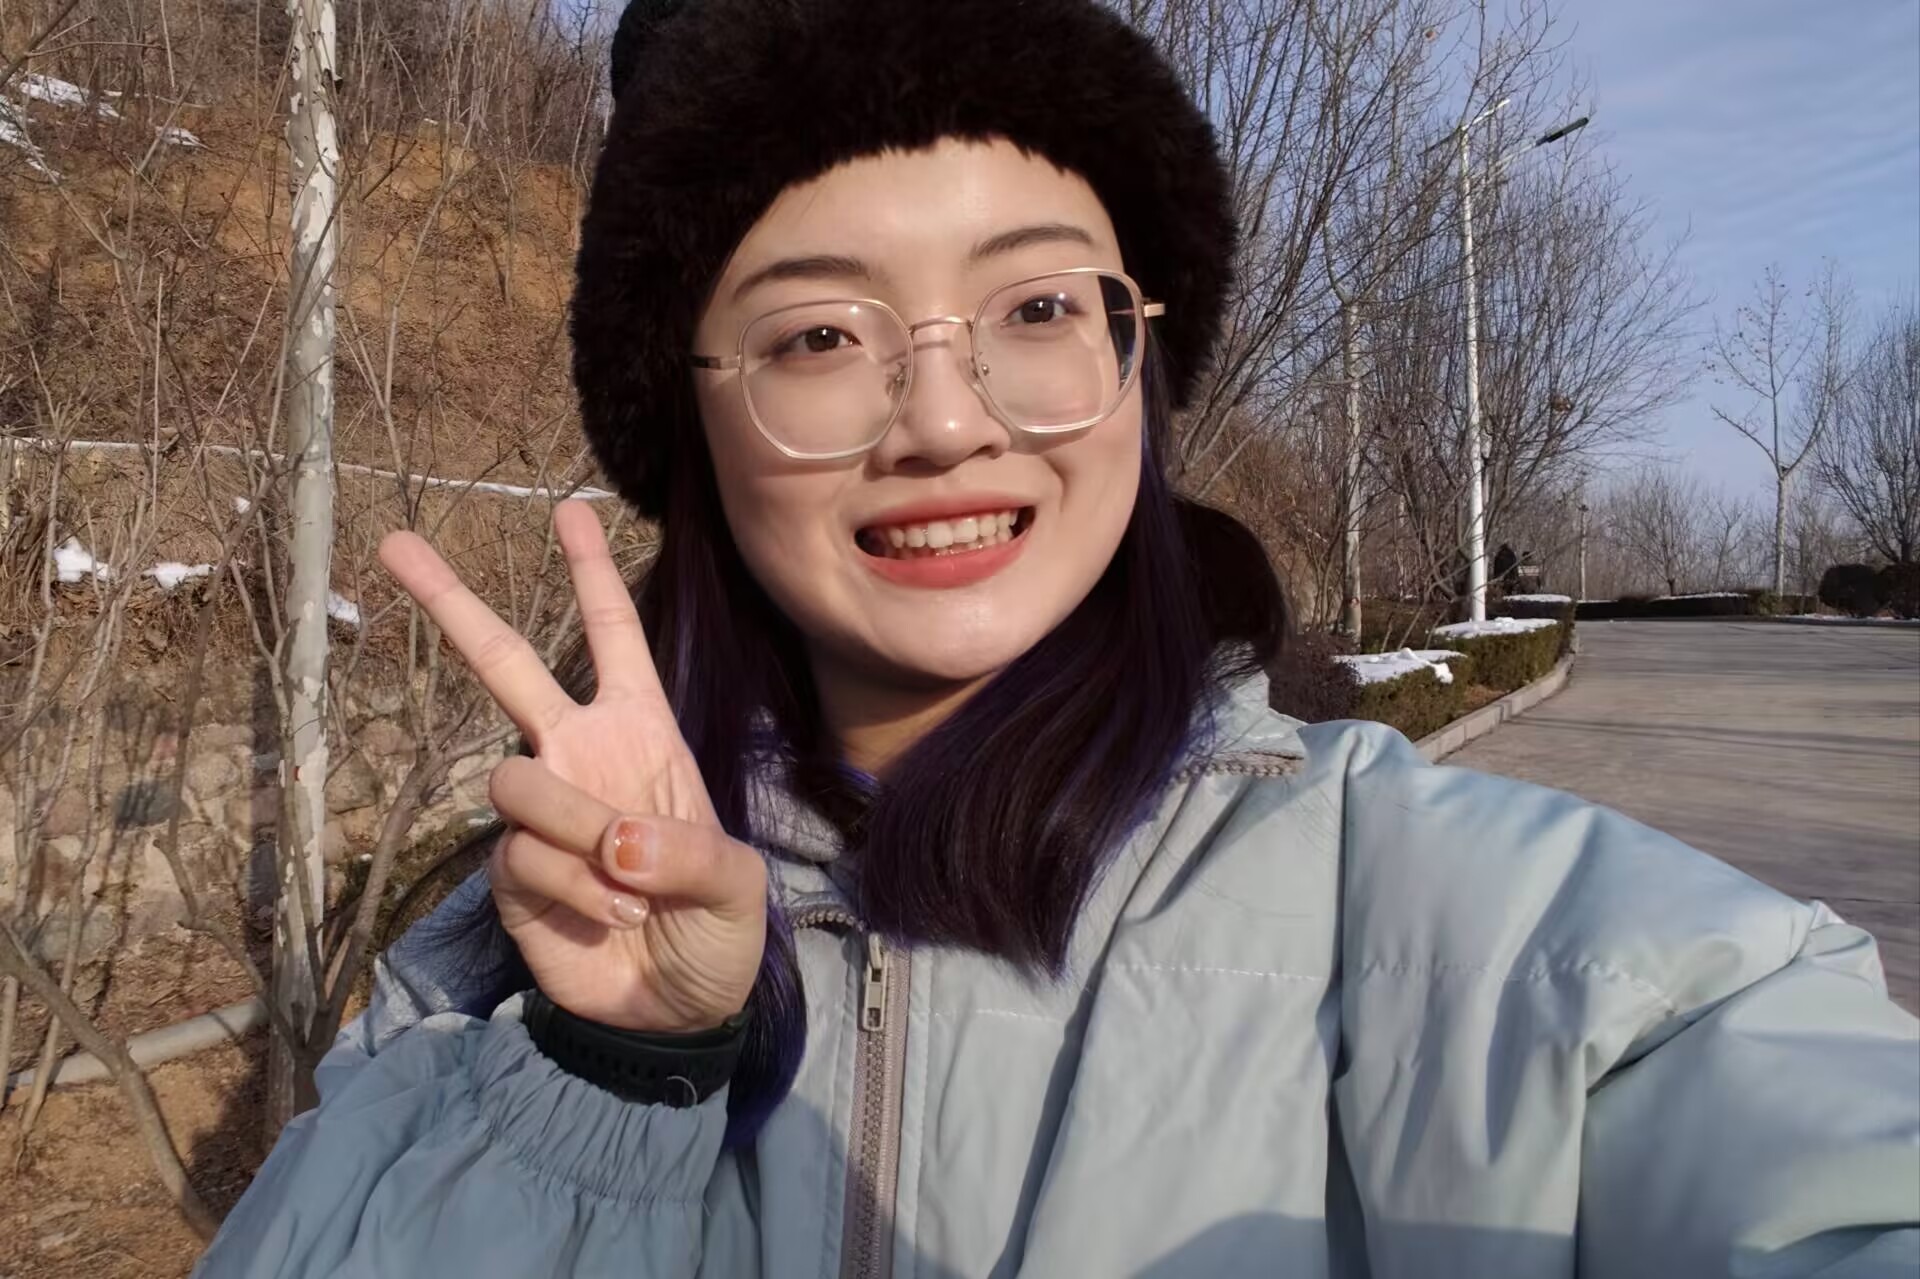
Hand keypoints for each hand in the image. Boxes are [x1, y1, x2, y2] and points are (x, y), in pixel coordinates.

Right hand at [378, 502, 766, 1031]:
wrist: (677, 1011)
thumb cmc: (716, 930)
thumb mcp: (738, 887)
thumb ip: (690, 854)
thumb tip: (615, 841)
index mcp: (642, 733)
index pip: (614, 638)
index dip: (592, 575)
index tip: (569, 509)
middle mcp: (580, 756)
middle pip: (504, 665)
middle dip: (452, 603)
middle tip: (393, 543)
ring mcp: (540, 813)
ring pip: (515, 780)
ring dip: (575, 828)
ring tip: (628, 883)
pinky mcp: (510, 874)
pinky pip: (522, 857)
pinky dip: (575, 891)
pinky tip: (612, 918)